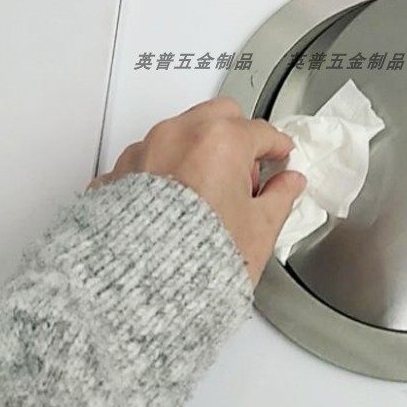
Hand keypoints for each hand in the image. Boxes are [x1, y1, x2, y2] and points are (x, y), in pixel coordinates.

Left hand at [90, 97, 304, 284]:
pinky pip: (151, 156)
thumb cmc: (194, 261)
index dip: (278, 148)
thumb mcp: (259, 230)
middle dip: (238, 135)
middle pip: (221, 115)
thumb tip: (288, 186)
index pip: (262, 132)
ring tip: (210, 190)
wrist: (135, 291)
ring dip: (200, 149)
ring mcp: (145, 150)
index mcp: (221, 141)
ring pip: (182, 131)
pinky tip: (177, 201)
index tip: (281, 158)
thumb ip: (280, 198)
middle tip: (247, 171)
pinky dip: (167, 168)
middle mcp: (180, 135)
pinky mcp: (119, 172)